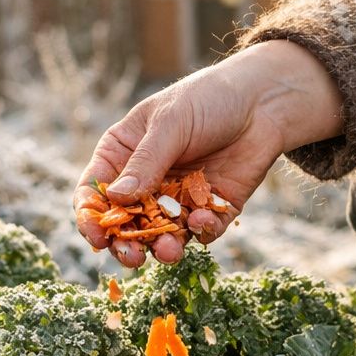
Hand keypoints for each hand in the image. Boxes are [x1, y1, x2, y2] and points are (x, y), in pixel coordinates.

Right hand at [73, 40, 342, 267]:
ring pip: (163, 234)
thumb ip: (146, 162)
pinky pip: (202, 231)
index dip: (91, 216)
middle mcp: (148, 181)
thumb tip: (117, 199)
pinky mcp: (213, 208)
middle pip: (126, 223)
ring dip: (163, 247)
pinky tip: (204, 220)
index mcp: (123, 155)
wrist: (263, 101)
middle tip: (131, 256)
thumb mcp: (171, 123)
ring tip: (168, 250)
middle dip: (126, 243)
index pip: (96, 191)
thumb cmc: (207, 99)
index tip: (96, 235)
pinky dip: (201, 231)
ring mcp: (180, 198)